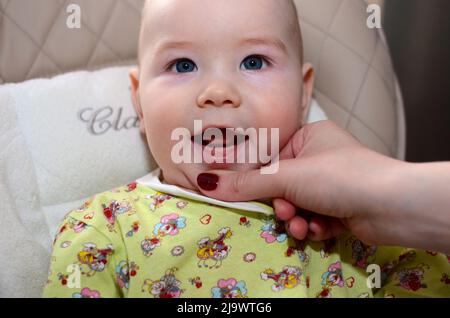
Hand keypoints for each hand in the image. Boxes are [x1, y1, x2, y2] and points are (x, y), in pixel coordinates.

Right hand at [196, 120, 409, 245]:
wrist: (391, 205)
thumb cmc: (338, 176)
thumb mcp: (287, 176)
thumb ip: (246, 183)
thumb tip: (207, 182)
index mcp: (309, 137)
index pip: (270, 158)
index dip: (256, 178)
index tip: (243, 193)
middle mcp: (320, 158)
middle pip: (282, 185)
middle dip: (281, 204)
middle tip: (284, 211)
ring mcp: (332, 184)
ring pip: (297, 205)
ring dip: (295, 218)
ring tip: (301, 224)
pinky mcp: (341, 208)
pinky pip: (313, 217)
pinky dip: (313, 226)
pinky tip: (319, 229)